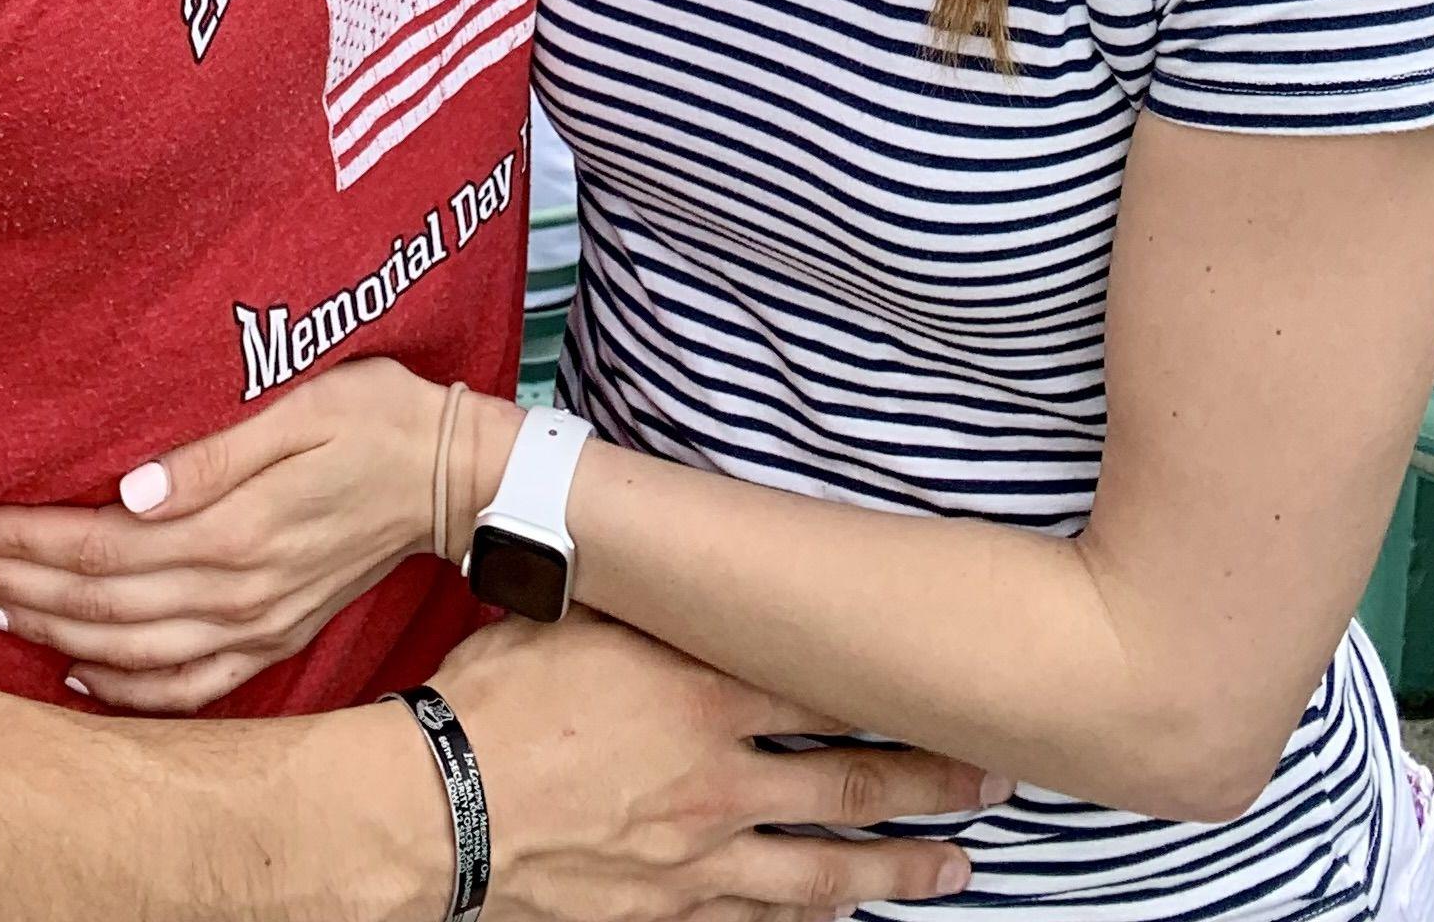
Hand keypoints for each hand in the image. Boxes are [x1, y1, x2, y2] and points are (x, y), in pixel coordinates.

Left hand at [0, 356, 485, 712]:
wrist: (454, 476)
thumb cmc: (377, 418)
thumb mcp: (304, 407)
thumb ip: (216, 454)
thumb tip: (129, 488)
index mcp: (237, 529)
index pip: (102, 543)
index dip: (29, 539)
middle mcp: (238, 591)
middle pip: (99, 602)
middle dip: (13, 585)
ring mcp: (255, 625)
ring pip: (127, 651)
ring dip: (47, 634)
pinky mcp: (273, 639)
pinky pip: (184, 688)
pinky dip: (122, 691)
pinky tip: (77, 676)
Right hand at [428, 609, 987, 920]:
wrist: (442, 807)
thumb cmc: (498, 699)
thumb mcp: (578, 618)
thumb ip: (647, 602)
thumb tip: (676, 550)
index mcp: (704, 695)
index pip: (829, 689)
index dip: (900, 689)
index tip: (958, 686)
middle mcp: (720, 781)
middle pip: (850, 784)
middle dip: (929, 784)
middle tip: (991, 784)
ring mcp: (699, 858)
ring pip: (824, 869)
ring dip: (897, 867)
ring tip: (955, 870)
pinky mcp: (667, 912)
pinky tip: (840, 921)